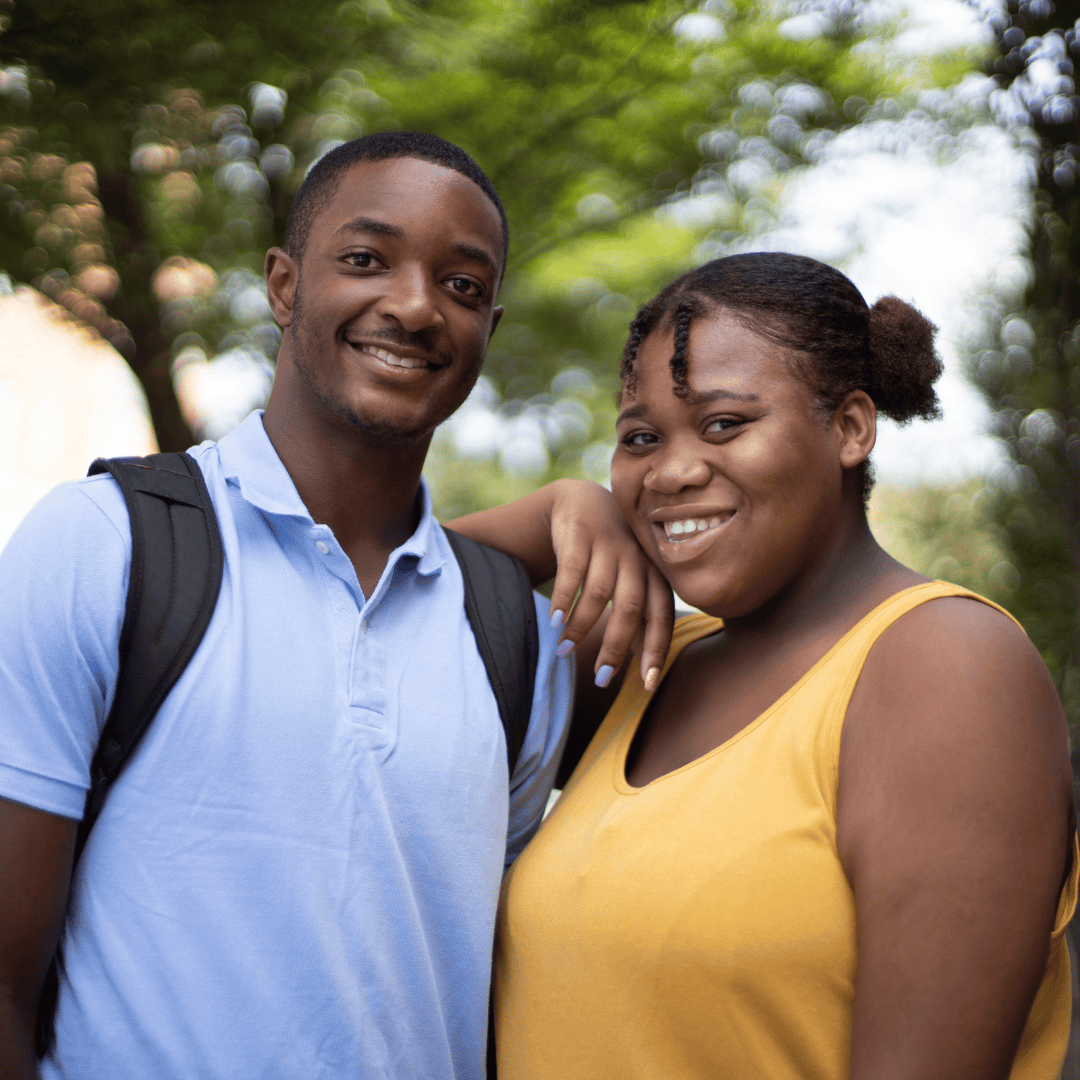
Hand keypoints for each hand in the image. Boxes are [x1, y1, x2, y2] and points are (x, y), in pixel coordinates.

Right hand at [545, 480, 672, 691]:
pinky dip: (563, 599)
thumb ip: (638, 618)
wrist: (583, 502)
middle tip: (601, 679)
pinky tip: (554, 621)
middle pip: (630, 609)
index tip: (646, 684)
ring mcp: (609, 545)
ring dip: (581, 627)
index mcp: (654, 574)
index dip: (655, 650)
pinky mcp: (580, 535)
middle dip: (615, 647)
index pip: (661, 616)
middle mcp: (636, 559)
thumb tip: (645, 667)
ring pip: (599, 593)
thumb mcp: (630, 582)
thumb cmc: (611, 554)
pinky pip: (572, 572)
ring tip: (563, 651)